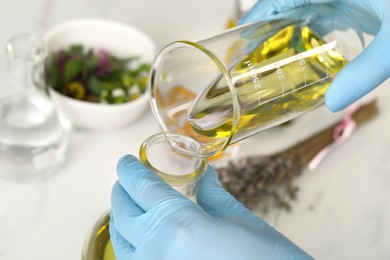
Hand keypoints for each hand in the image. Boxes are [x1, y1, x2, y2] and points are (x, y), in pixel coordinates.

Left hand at [110, 155, 310, 259]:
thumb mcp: (242, 222)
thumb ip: (213, 196)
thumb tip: (203, 176)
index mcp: (180, 224)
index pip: (141, 188)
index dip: (129, 171)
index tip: (125, 162)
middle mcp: (157, 251)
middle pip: (122, 213)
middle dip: (121, 192)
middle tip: (126, 181)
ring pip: (119, 242)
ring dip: (120, 218)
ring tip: (130, 206)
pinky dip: (129, 245)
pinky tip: (140, 238)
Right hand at [239, 0, 389, 111]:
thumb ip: (365, 73)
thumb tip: (330, 104)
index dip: (256, 19)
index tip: (240, 43)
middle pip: (286, 5)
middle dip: (268, 32)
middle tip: (253, 60)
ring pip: (303, 11)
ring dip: (289, 35)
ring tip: (273, 61)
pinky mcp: (354, 2)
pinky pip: (322, 15)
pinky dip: (312, 34)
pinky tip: (308, 55)